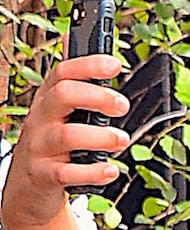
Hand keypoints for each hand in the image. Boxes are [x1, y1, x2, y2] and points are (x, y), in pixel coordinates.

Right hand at [0, 58, 128, 229]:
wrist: (27, 187)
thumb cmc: (51, 144)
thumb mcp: (57, 113)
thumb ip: (73, 85)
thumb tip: (81, 42)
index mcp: (47, 100)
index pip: (63, 73)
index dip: (88, 65)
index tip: (114, 64)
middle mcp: (41, 119)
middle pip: (64, 95)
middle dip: (98, 96)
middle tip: (122, 106)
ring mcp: (40, 147)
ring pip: (68, 135)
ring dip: (101, 136)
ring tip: (121, 140)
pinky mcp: (44, 175)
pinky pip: (68, 173)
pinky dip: (93, 172)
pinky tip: (111, 170)